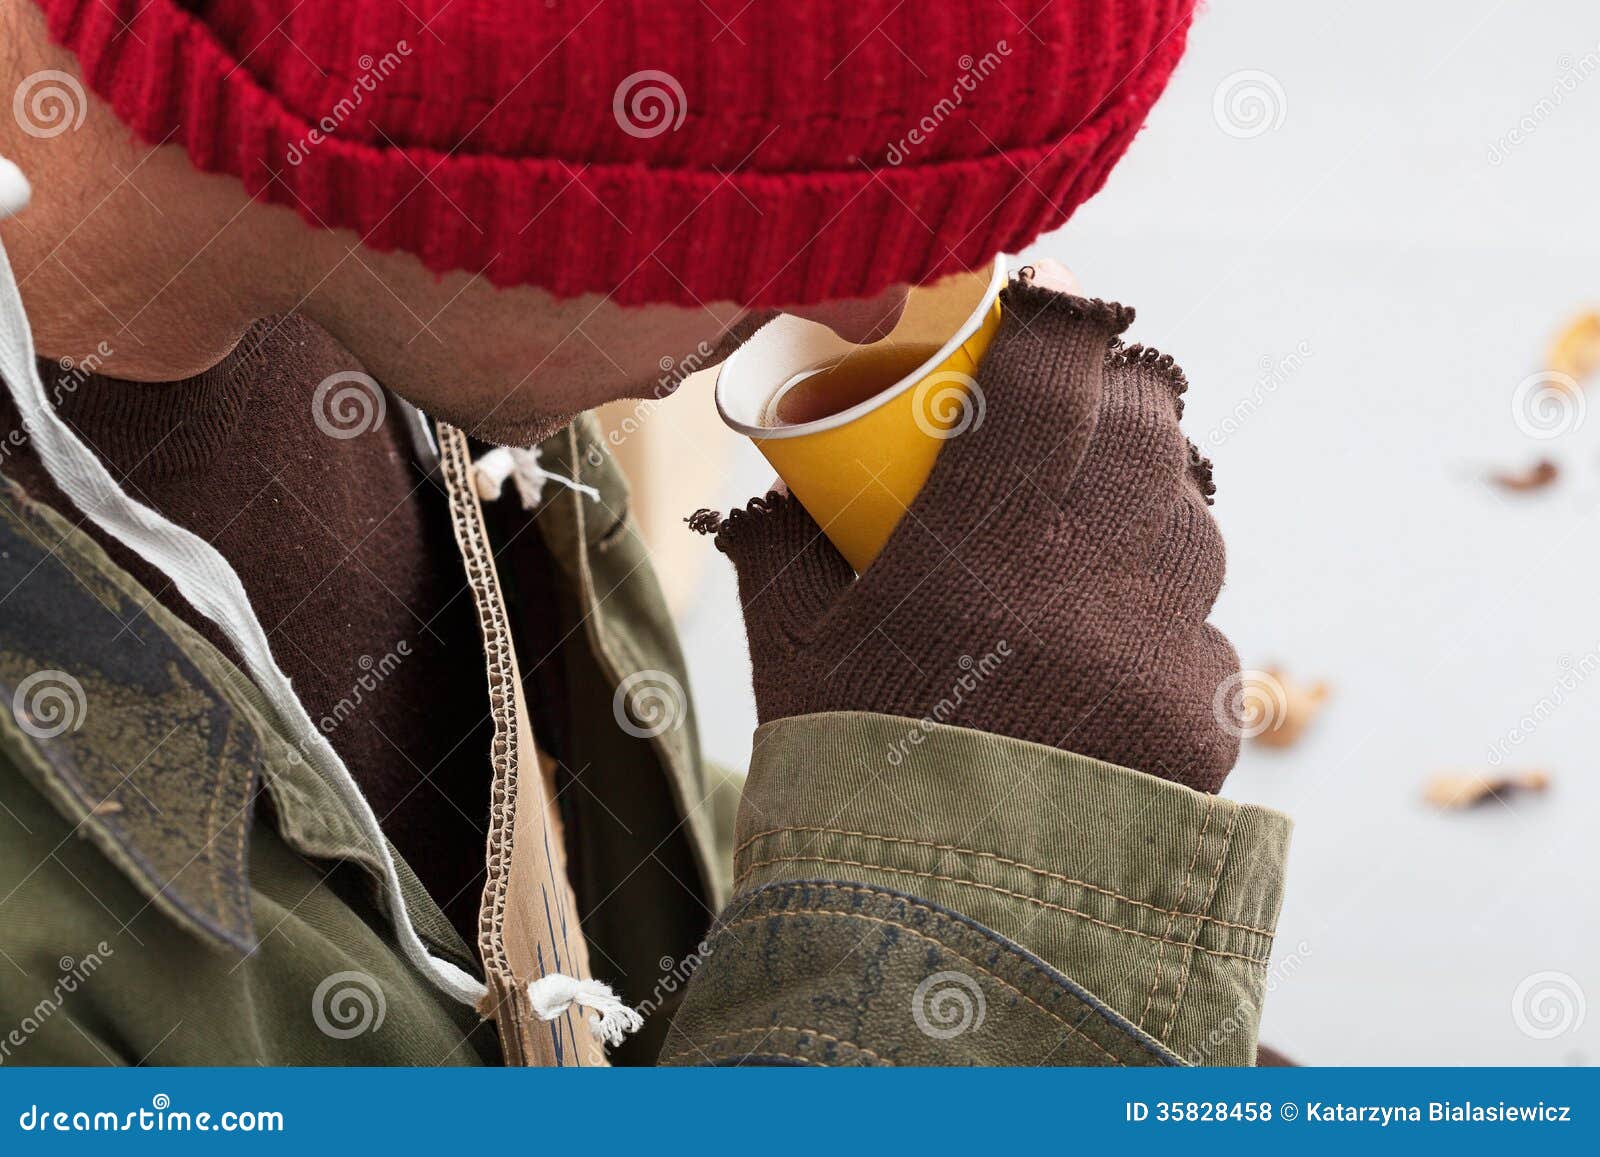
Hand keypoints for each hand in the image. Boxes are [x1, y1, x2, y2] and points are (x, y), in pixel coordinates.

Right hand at [694, 266, 1239, 791]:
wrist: (936, 931)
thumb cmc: (848, 778)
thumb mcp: (795, 654)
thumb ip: (785, 552)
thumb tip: (772, 495)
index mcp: (986, 541)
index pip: (1055, 368)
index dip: (1055, 309)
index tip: (1041, 293)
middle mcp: (1099, 576)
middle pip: (1148, 421)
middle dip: (1112, 390)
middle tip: (1068, 402)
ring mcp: (1169, 648)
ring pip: (1192, 514)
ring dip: (1151, 491)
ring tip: (1093, 519)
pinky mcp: (1207, 716)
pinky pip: (1204, 624)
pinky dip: (1163, 610)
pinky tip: (1108, 644)